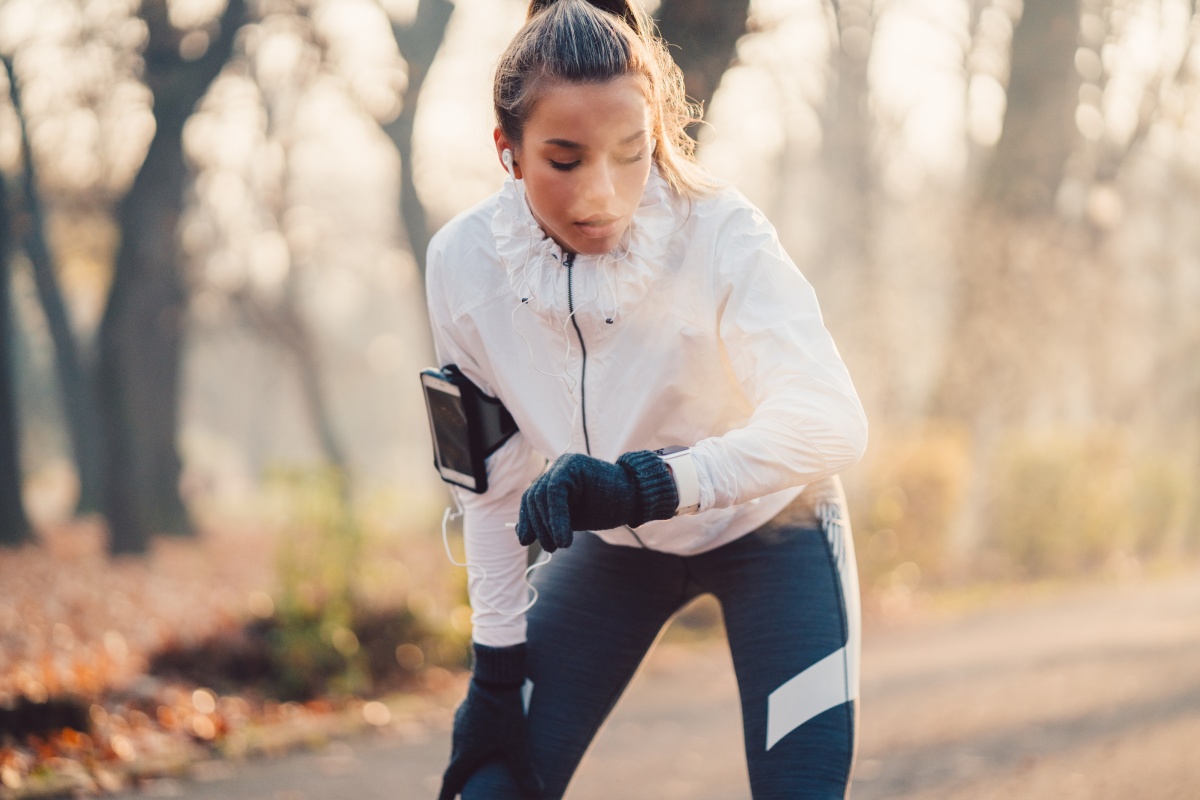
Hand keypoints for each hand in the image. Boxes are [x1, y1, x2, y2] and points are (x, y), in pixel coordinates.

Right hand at [438, 643, 541, 799]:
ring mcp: (460, 721)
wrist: (494, 674)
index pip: (451, 780)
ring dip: (467, 756)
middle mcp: (458, 738)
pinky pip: (466, 729)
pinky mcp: (466, 707)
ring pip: (461, 745)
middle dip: (461, 778)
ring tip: (479, 762)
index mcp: (465, 752)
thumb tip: (538, 792)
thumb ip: (524, 768)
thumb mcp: (517, 741)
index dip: (446, 796)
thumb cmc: (504, 710)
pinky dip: (473, 738)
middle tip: (466, 787)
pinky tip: (484, 734)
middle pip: (456, 764)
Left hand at [516, 450, 677, 551]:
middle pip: (534, 497)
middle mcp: (558, 466)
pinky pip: (555, 491)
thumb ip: (549, 520)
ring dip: (547, 525)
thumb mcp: (572, 517)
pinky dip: (556, 518)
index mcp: (556, 477)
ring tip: (560, 545)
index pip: (532, 498)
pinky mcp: (573, 465)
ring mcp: (565, 463)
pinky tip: (563, 539)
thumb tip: (522, 533)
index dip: (526, 520)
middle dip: (538, 525)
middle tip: (550, 548)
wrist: (637, 496)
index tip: (524, 540)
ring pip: (541, 495)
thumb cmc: (606, 507)